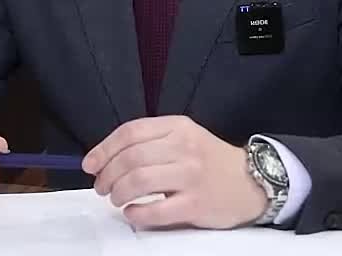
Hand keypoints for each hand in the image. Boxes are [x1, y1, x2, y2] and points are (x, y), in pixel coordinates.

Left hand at [82, 115, 266, 229]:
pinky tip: (132, 213)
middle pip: (130, 158)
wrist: (252, 183)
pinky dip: (136, 213)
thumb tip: (106, 157)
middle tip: (101, 186)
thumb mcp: (184, 137)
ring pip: (139, 181)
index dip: (104, 149)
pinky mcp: (196, 204)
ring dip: (118, 193)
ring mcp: (191, 177)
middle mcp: (184, 148)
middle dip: (107, 174)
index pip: (130, 133)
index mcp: (178, 127)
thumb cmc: (210, 161)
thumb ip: (151, 141)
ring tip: (116, 199)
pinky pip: (156, 211)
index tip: (90, 164)